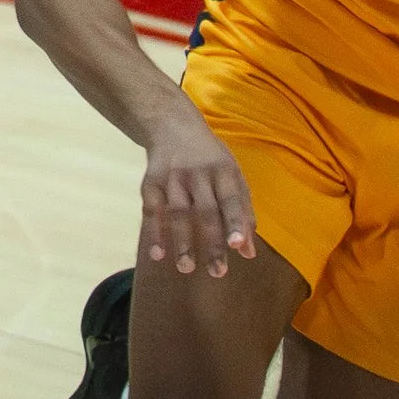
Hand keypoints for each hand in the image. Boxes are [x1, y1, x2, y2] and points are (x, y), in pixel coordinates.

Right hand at [139, 98, 255, 277]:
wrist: (172, 126)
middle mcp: (197, 173)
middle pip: (205, 211)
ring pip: (178, 213)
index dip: (235, 223)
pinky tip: (157, 255)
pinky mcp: (150, 183)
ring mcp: (172, 178)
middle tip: (218, 272)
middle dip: (211, 243)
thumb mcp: (232, 175)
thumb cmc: (210, 158)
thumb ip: (242, 212)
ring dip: (182, 242)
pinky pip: (151, 211)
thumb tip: (248, 252)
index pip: (231, 200)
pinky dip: (154, 233)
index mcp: (223, 170)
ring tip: (187, 268)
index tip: (239, 247)